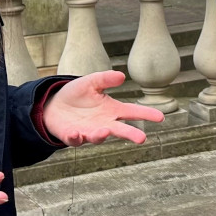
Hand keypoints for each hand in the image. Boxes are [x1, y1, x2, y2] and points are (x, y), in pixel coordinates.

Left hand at [43, 70, 165, 144]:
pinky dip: (76, 137)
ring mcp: (89, 132)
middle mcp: (103, 123)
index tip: (161, 117)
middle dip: (130, 134)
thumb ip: (105, 79)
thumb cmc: (77, 94)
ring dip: (101, 135)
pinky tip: (76, 133)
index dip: (146, 114)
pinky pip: (75, 139)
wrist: (54, 105)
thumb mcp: (91, 81)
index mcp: (111, 110)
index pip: (132, 112)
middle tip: (142, 138)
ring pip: (98, 137)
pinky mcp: (73, 136)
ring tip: (104, 131)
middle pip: (120, 130)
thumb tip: (122, 76)